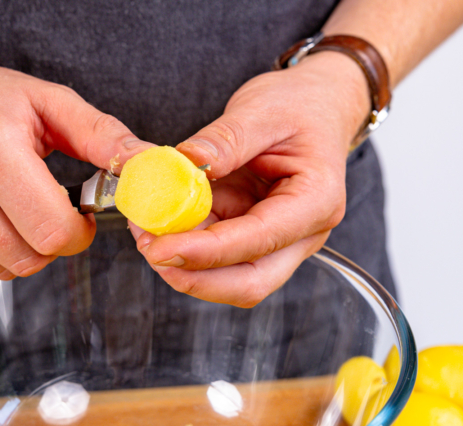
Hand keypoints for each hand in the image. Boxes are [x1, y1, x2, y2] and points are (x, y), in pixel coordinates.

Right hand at [0, 57, 148, 278]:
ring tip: (7, 205)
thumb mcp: (48, 102)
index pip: (51, 232)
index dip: (76, 234)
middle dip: (50, 244)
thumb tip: (149, 167)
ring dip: (16, 248)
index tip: (75, 218)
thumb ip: (103, 137)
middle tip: (45, 212)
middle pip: (26, 259)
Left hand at [132, 52, 371, 306]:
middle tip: (149, 250)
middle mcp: (302, 233)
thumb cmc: (298, 106)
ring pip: (230, 278)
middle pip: (250, 283)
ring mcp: (278, 241)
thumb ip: (225, 139)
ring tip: (145, 229)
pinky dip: (185, 246)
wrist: (314, 106)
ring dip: (184, 264)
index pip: (259, 239)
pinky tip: (159, 223)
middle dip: (195, 277)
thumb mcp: (263, 109)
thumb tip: (185, 163)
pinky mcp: (252, 238)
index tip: (161, 248)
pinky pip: (217, 257)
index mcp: (316, 200)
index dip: (207, 251)